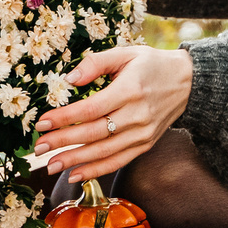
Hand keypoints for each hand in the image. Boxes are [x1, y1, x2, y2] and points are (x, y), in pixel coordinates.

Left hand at [34, 45, 193, 183]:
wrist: (188, 82)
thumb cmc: (153, 65)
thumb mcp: (126, 53)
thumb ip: (96, 63)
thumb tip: (70, 79)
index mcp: (129, 90)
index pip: (90, 109)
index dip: (64, 118)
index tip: (42, 122)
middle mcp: (137, 115)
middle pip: (93, 133)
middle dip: (62, 142)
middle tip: (38, 149)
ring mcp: (142, 134)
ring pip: (104, 152)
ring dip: (75, 161)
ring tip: (51, 165)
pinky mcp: (145, 145)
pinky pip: (118, 161)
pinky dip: (96, 170)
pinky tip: (76, 174)